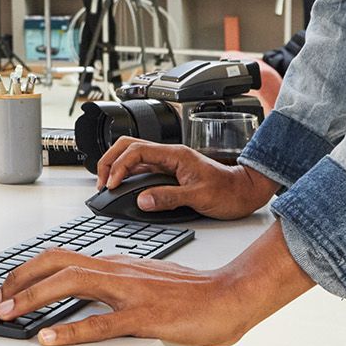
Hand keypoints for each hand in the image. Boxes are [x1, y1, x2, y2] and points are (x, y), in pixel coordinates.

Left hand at [0, 225, 313, 345]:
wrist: (232, 296)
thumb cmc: (193, 293)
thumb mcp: (148, 281)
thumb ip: (118, 283)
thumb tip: (90, 292)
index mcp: (117, 263)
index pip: (61, 257)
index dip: (28, 270)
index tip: (8, 288)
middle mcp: (118, 271)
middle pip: (56, 263)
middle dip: (20, 281)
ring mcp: (131, 293)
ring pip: (72, 284)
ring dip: (34, 298)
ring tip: (10, 314)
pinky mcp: (146, 317)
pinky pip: (102, 323)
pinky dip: (71, 329)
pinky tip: (49, 338)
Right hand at [94, 138, 277, 218]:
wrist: (245, 192)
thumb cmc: (229, 192)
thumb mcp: (199, 197)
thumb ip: (169, 197)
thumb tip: (142, 200)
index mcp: (175, 154)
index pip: (137, 150)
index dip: (119, 166)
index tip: (111, 184)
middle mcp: (170, 155)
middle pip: (129, 145)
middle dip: (110, 160)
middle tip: (100, 181)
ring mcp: (168, 163)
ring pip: (133, 155)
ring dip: (116, 166)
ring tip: (107, 184)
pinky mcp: (169, 172)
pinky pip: (142, 168)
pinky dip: (127, 174)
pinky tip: (122, 185)